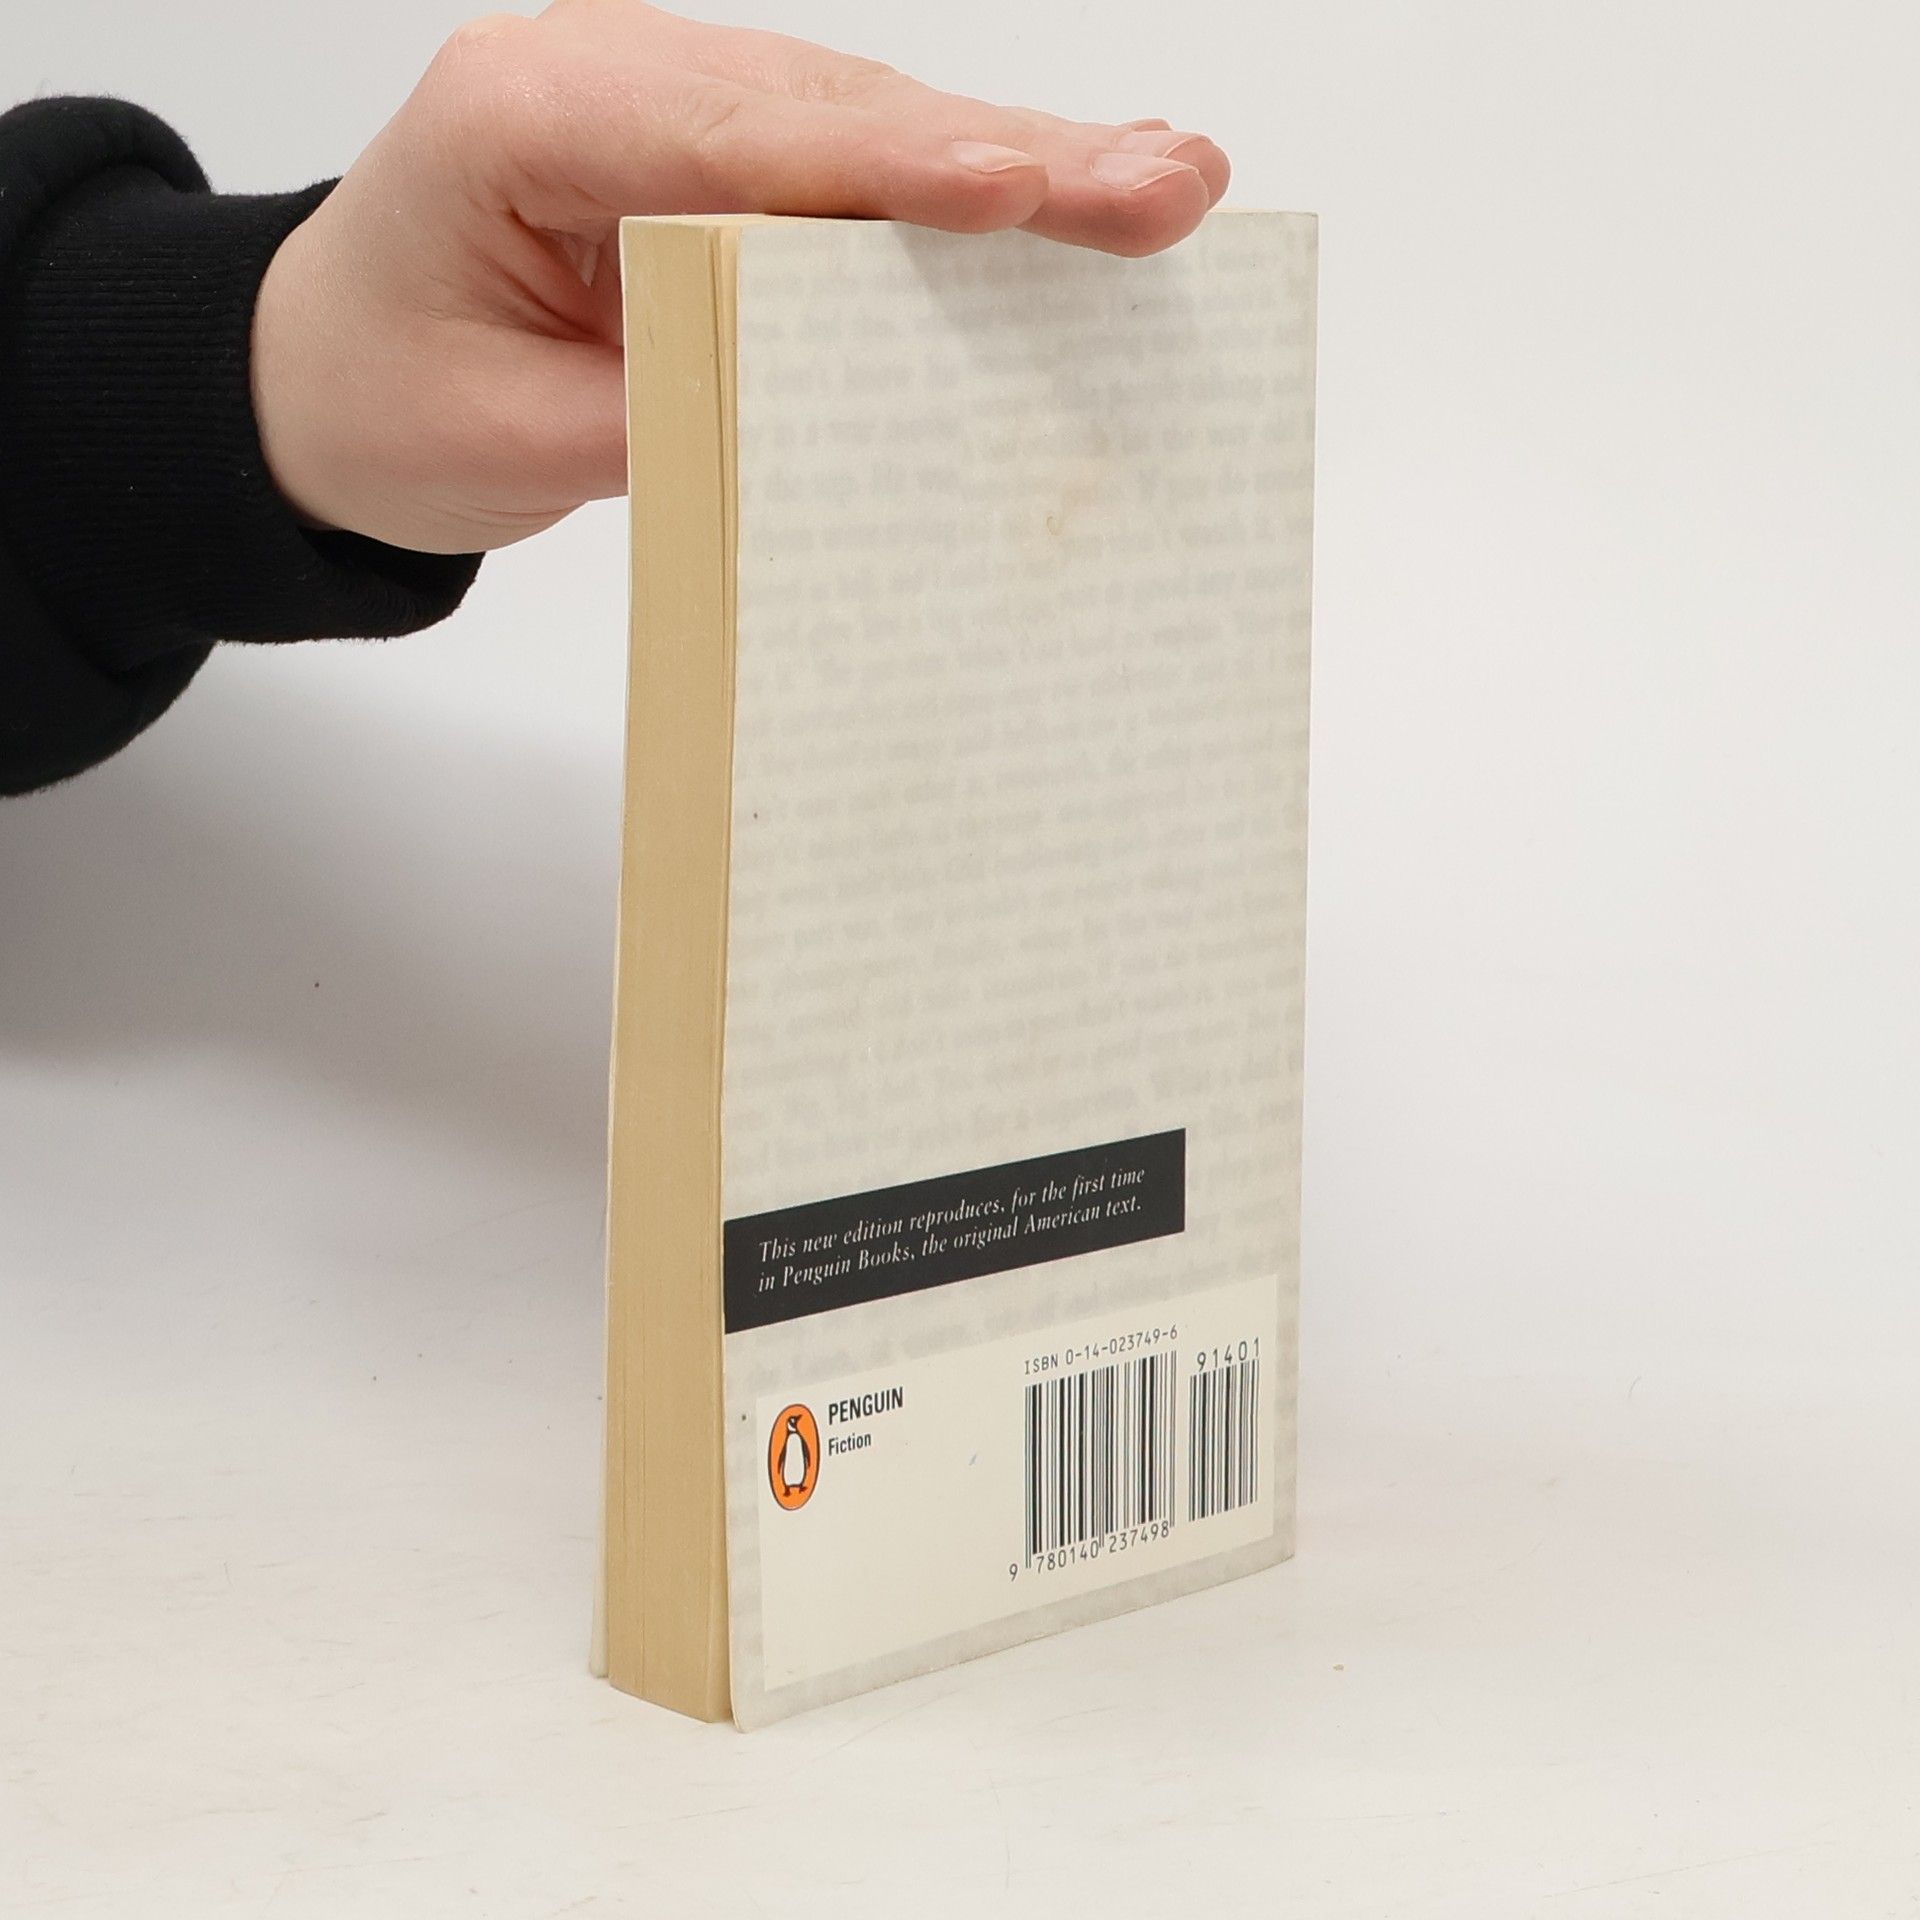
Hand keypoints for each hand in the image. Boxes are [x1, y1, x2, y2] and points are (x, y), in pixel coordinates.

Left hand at [250, 1, 1230, 555]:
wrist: (323, 373)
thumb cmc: (384, 395)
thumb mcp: (505, 439)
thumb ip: (661, 415)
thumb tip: (827, 412)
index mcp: (525, 119)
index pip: (734, 143)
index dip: (888, 171)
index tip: (1014, 189)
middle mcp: (614, 78)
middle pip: (836, 114)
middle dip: (1010, 153)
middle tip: (1165, 186)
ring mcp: (674, 105)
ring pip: (868, 126)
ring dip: (1019, 160)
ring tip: (1164, 185)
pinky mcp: (719, 157)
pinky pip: (853, 167)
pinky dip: (964, 190)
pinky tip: (1075, 188)